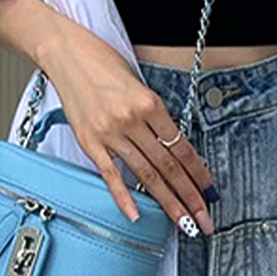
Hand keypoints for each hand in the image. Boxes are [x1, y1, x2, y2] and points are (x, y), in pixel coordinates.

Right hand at [41, 16, 215, 235]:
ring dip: (167, 202)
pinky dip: (124, 197)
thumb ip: (153, 114)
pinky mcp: (89, 142)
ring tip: (183, 222)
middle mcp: (132, 120)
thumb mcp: (138, 83)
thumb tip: (170, 144)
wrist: (66, 53)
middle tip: (204, 220)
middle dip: (189, 196)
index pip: (181, 147)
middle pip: (167, 166)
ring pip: (145, 175)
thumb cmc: (102, 62)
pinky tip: (136, 215)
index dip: (198, 173)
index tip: (209, 191)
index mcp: (149, 104)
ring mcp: (109, 133)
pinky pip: (111, 174)